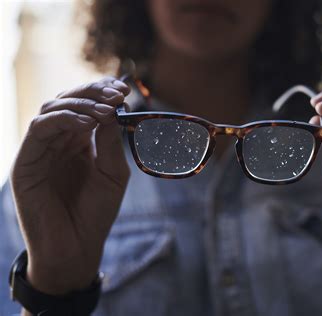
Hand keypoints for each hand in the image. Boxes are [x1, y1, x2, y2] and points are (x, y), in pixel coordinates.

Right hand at [10, 77, 130, 294]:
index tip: (125, 90)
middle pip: (68, 100)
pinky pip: (40, 128)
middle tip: (118, 93)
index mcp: (79, 143)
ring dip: (81, 103)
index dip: (103, 93)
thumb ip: (111, 141)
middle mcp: (58, 142)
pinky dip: (64, 119)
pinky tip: (88, 122)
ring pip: (52, 108)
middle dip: (94, 92)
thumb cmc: (97, 212)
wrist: (77, 247)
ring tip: (106, 110)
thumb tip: (114, 108)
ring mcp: (41, 150)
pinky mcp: (26, 162)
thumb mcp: (113, 172)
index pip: (86, 106)